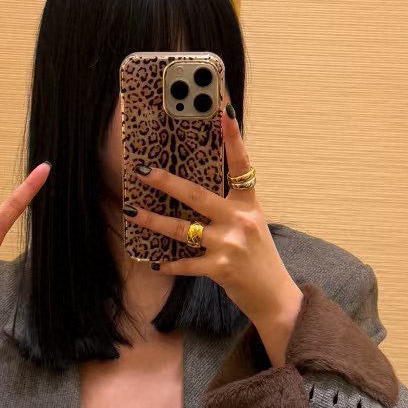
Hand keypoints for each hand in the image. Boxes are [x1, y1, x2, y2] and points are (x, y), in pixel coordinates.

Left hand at [133, 89, 303, 363]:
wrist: (275, 297)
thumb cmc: (260, 260)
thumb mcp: (253, 226)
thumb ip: (232, 208)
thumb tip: (199, 194)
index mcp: (249, 205)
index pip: (241, 165)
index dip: (232, 137)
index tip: (223, 110)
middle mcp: (240, 220)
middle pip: (197, 194)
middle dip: (166, 182)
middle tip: (143, 170)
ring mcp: (230, 245)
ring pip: (184, 229)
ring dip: (154, 221)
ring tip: (132, 212)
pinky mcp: (220, 269)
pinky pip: (187, 263)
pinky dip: (170, 264)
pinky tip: (155, 262)